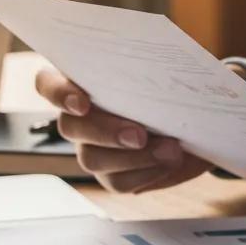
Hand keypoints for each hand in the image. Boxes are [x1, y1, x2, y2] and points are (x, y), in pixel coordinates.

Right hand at [35, 68, 211, 192]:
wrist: (198, 121)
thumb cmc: (177, 85)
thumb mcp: (174, 67)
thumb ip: (162, 62)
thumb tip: (176, 64)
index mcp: (84, 81)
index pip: (47, 84)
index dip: (58, 93)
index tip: (83, 103)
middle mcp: (79, 117)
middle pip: (69, 127)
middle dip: (105, 131)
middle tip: (140, 134)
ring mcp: (92, 148)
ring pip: (92, 159)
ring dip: (133, 157)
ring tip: (170, 149)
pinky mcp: (112, 175)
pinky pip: (118, 182)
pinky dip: (146, 173)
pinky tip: (168, 162)